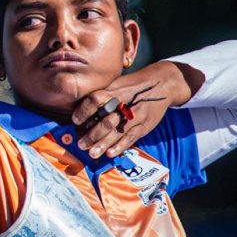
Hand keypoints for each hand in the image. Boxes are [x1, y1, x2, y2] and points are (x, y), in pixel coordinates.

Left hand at [72, 61, 200, 158]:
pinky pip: (131, 138)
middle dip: (92, 135)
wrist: (161, 85)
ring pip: (117, 132)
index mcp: (114, 90)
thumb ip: (102, 94)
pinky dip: (120, 147)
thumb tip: (81, 107)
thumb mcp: (117, 83)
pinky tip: (110, 154)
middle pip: (106, 120)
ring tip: (92, 153)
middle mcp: (124, 104)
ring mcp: (135, 116)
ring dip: (103, 144)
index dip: (84, 110)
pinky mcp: (144, 125)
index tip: (74, 120)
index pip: (95, 99)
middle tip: (80, 144)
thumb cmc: (133, 85)